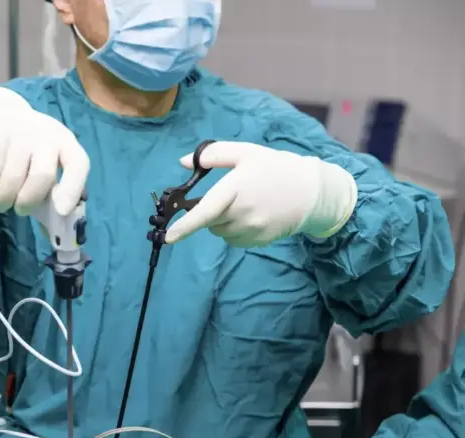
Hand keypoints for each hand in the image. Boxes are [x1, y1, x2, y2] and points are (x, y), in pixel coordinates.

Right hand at [0, 84, 88, 215]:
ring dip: (4, 198)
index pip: (78, 164)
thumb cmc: (27, 149)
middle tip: (20, 210)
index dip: (72, 189)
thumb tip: (55, 235)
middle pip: (42, 175)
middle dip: (28, 200)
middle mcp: (48, 134)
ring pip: (13, 176)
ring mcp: (22, 130)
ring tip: (1, 203)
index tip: (61, 211)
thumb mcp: (43, 163)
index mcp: (66, 144)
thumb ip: (50, 195)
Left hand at [165, 141, 356, 246]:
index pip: (205, 212)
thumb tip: (183, 161)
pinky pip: (233, 240)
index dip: (185, 226)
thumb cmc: (276, 168)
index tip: (168, 236)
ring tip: (245, 204)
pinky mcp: (257, 241)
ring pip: (220, 231)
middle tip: (231, 196)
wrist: (312, 192)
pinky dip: (234, 230)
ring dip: (223, 221)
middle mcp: (242, 213)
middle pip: (209, 221)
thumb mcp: (246, 153)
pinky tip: (252, 216)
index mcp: (236, 188)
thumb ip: (213, 155)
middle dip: (211, 211)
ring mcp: (251, 230)